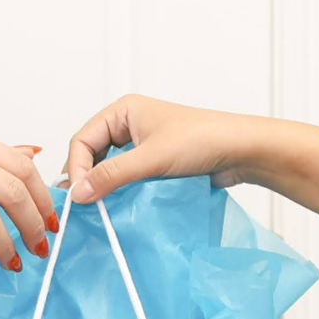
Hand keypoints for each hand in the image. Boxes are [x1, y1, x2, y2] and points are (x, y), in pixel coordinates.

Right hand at [62, 94, 272, 202]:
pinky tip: (117, 205)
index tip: (79, 196)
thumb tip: (77, 194)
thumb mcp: (151, 158)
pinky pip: (126, 176)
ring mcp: (142, 144)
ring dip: (103, 185)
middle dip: (86, 177)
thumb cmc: (201, 141)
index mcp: (123, 111)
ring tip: (97, 207)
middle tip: (84, 204)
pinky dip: (119, 190)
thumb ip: (112, 175)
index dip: (76, 168)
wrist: (242, 151)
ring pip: (109, 167)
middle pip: (92, 154)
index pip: (83, 140)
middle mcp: (128, 124)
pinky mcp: (154, 162)